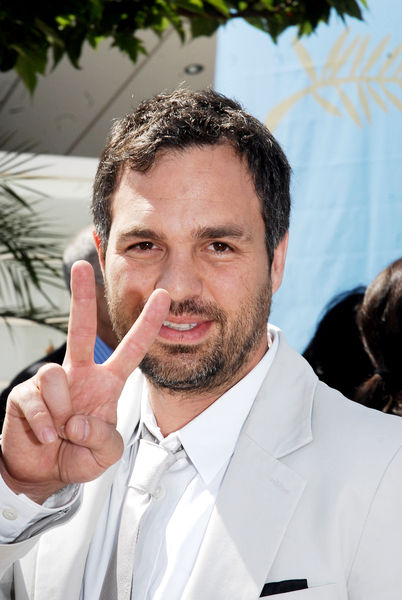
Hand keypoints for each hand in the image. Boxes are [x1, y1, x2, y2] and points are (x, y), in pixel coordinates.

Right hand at [0, 260, 169, 502]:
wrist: (41, 474)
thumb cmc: (78, 456)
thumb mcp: (105, 454)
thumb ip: (103, 439)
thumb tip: (76, 419)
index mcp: (107, 383)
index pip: (132, 349)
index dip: (148, 324)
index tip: (162, 297)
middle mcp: (81, 374)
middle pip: (83, 328)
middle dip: (82, 297)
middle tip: (82, 266)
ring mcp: (53, 382)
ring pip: (55, 375)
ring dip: (61, 413)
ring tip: (61, 433)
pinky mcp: (26, 394)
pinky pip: (36, 400)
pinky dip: (44, 425)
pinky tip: (46, 437)